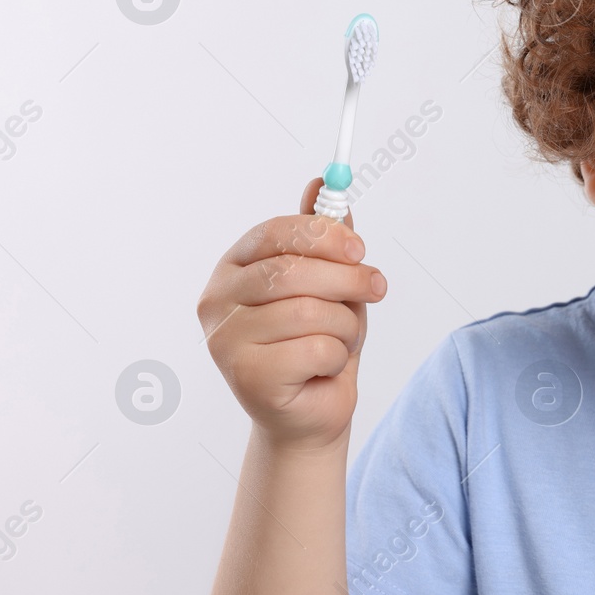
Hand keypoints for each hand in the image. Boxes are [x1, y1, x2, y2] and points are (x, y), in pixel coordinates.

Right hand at [196, 177, 387, 452]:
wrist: (312, 411)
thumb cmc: (318, 340)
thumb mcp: (330, 282)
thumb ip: (324, 238)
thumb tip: (320, 183)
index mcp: (233, 267)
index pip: (274, 233)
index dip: (323, 235)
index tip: (360, 248)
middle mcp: (217, 301)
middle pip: (292, 271)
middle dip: (347, 279)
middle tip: (376, 288)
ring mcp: (224, 340)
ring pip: (309, 312)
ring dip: (345, 326)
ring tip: (341, 339)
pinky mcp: (246, 377)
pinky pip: (315, 348)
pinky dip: (337, 357)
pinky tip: (323, 367)